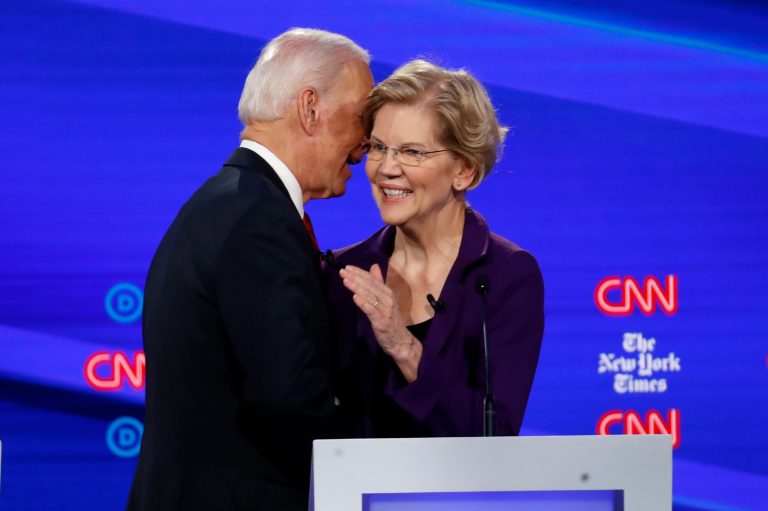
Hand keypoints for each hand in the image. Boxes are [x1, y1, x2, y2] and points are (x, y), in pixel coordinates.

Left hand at [339, 264, 421, 381]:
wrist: (400, 341)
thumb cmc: (391, 319)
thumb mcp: (386, 299)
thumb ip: (379, 283)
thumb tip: (374, 266)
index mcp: (388, 292)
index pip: (372, 279)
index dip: (360, 272)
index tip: (347, 267)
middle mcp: (388, 299)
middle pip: (370, 286)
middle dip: (355, 278)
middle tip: (342, 271)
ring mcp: (385, 311)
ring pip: (370, 296)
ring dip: (357, 287)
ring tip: (346, 281)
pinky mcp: (381, 322)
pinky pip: (371, 311)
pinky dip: (363, 303)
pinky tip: (355, 298)